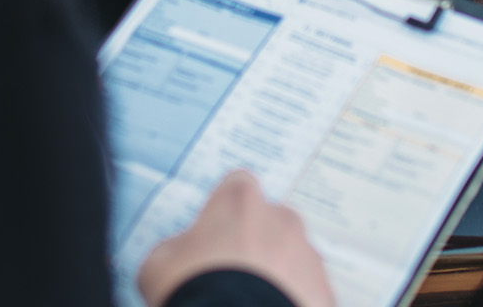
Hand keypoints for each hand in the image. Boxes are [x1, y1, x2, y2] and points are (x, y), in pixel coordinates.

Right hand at [137, 170, 335, 306]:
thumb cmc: (194, 291)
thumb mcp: (158, 264)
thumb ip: (177, 246)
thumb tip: (182, 253)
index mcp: (240, 204)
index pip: (237, 186)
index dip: (224, 210)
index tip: (215, 231)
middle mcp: (282, 221)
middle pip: (270, 221)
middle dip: (254, 242)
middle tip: (231, 274)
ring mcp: (308, 256)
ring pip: (293, 257)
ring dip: (276, 273)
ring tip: (250, 300)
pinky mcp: (324, 291)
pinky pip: (308, 290)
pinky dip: (293, 299)